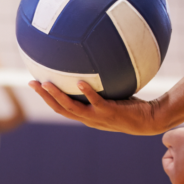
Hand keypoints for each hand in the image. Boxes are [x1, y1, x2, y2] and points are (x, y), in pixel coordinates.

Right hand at [30, 80, 163, 134]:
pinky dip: (87, 92)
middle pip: (60, 108)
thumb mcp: (114, 95)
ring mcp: (98, 117)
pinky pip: (96, 101)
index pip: (60, 108)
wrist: (151, 120)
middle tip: (32, 83)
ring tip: (47, 83)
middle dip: (44, 96)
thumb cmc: (133, 107)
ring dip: (57, 95)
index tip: (35, 84)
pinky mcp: (110, 112)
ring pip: (72, 108)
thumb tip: (97, 63)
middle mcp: (89, 119)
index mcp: (87, 116)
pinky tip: (81, 81)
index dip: (46, 98)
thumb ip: (103, 86)